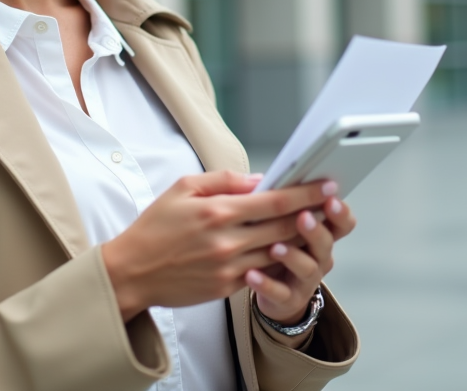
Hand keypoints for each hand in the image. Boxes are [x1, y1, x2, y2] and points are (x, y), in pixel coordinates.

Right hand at [101, 171, 338, 320]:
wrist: (132, 272)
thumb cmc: (155, 227)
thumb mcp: (183, 189)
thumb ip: (222, 181)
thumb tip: (258, 179)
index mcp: (219, 212)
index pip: (276, 201)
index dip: (307, 193)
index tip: (328, 185)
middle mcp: (228, 241)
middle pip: (286, 226)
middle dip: (314, 214)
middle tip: (333, 203)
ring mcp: (230, 268)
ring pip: (280, 252)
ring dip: (302, 239)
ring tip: (319, 225)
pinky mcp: (227, 288)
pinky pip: (263, 272)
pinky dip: (279, 260)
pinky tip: (290, 249)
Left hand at [246, 185, 355, 324]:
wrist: (272, 290)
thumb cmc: (277, 247)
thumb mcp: (281, 223)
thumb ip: (279, 203)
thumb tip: (267, 179)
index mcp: (320, 233)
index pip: (341, 222)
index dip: (339, 211)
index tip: (330, 198)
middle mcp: (318, 256)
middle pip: (326, 243)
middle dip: (316, 229)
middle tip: (303, 217)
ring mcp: (305, 279)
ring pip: (307, 268)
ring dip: (292, 256)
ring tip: (275, 248)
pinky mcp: (287, 298)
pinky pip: (279, 292)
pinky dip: (266, 284)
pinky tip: (252, 275)